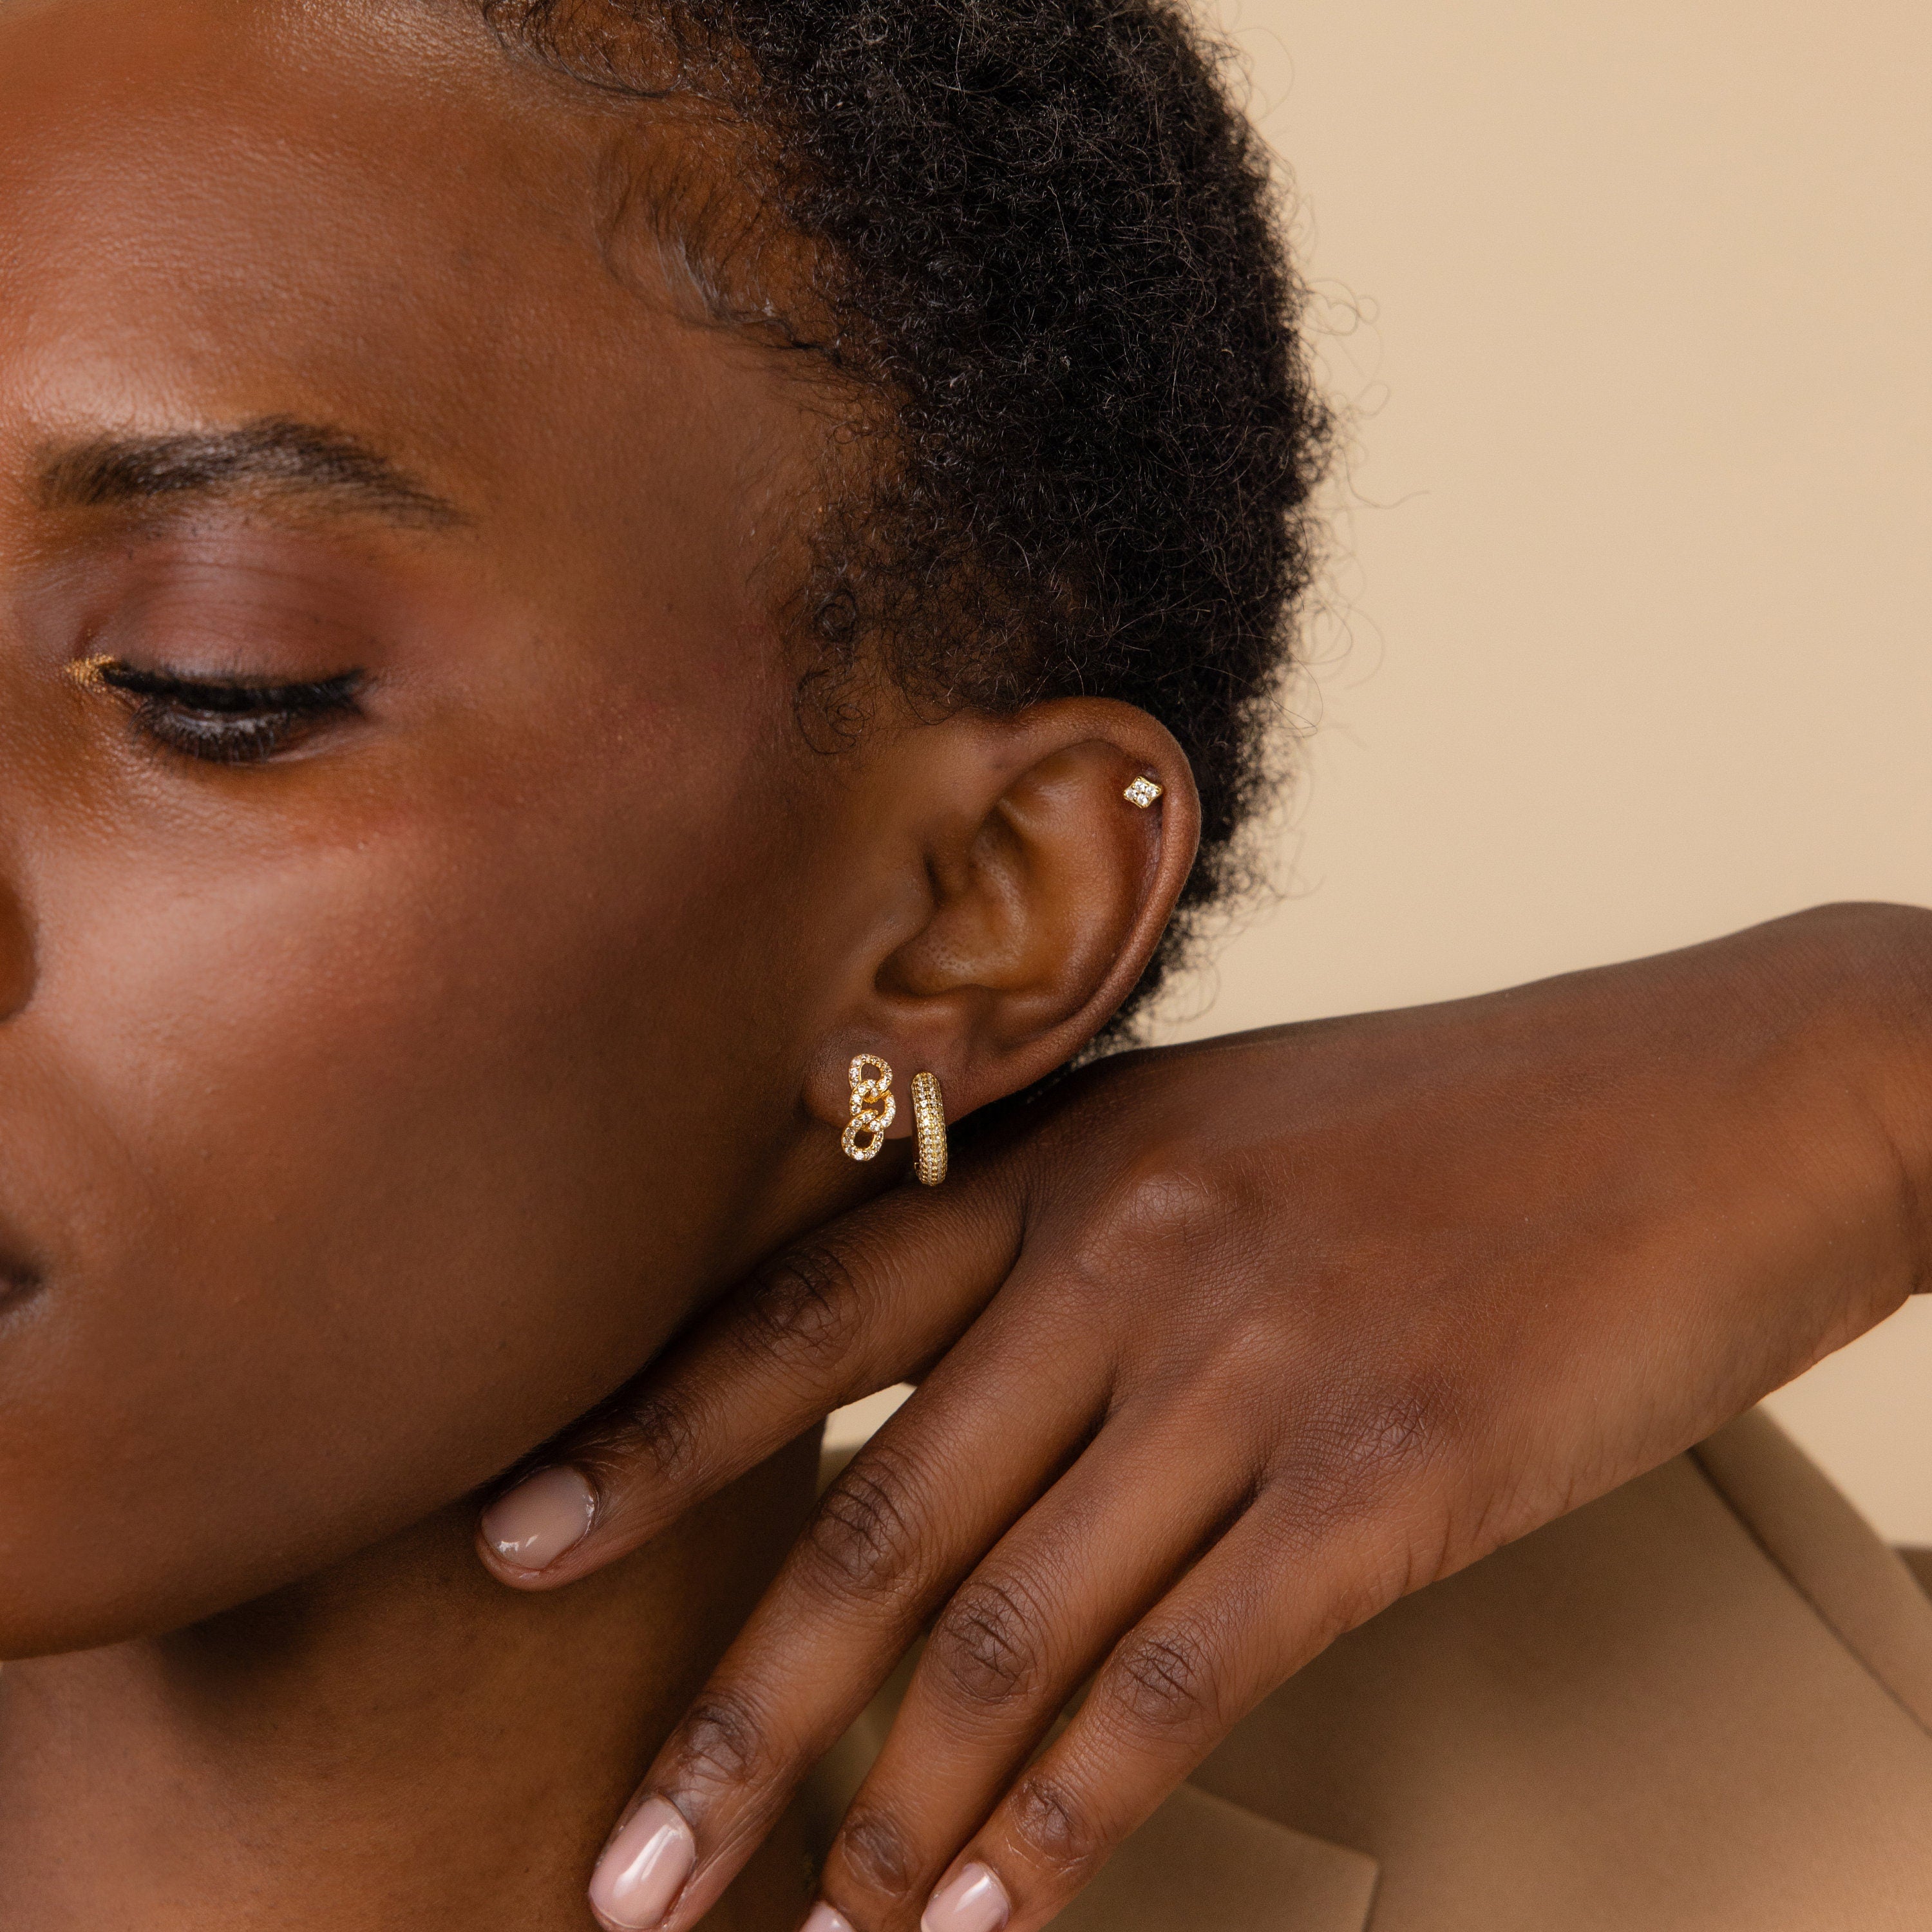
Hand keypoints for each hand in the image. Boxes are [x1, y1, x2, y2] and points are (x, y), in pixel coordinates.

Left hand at [478, 902, 1931, 1931]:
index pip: (808, 1307)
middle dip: (735, 1708)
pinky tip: (988, 1925)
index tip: (515, 1547)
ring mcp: (1256, 1363)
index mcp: (1085, 1151)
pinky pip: (1178, 1684)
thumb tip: (976, 1402)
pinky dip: (1065, 1826)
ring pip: (1008, 1627)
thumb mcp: (1243, 1130)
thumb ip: (1095, 1239)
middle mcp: (1134, 1250)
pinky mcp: (1388, 1478)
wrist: (1735, 1093)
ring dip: (885, 1814)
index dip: (652, 1437)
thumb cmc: (1480, 1121)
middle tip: (625, 1863)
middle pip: (874, 1509)